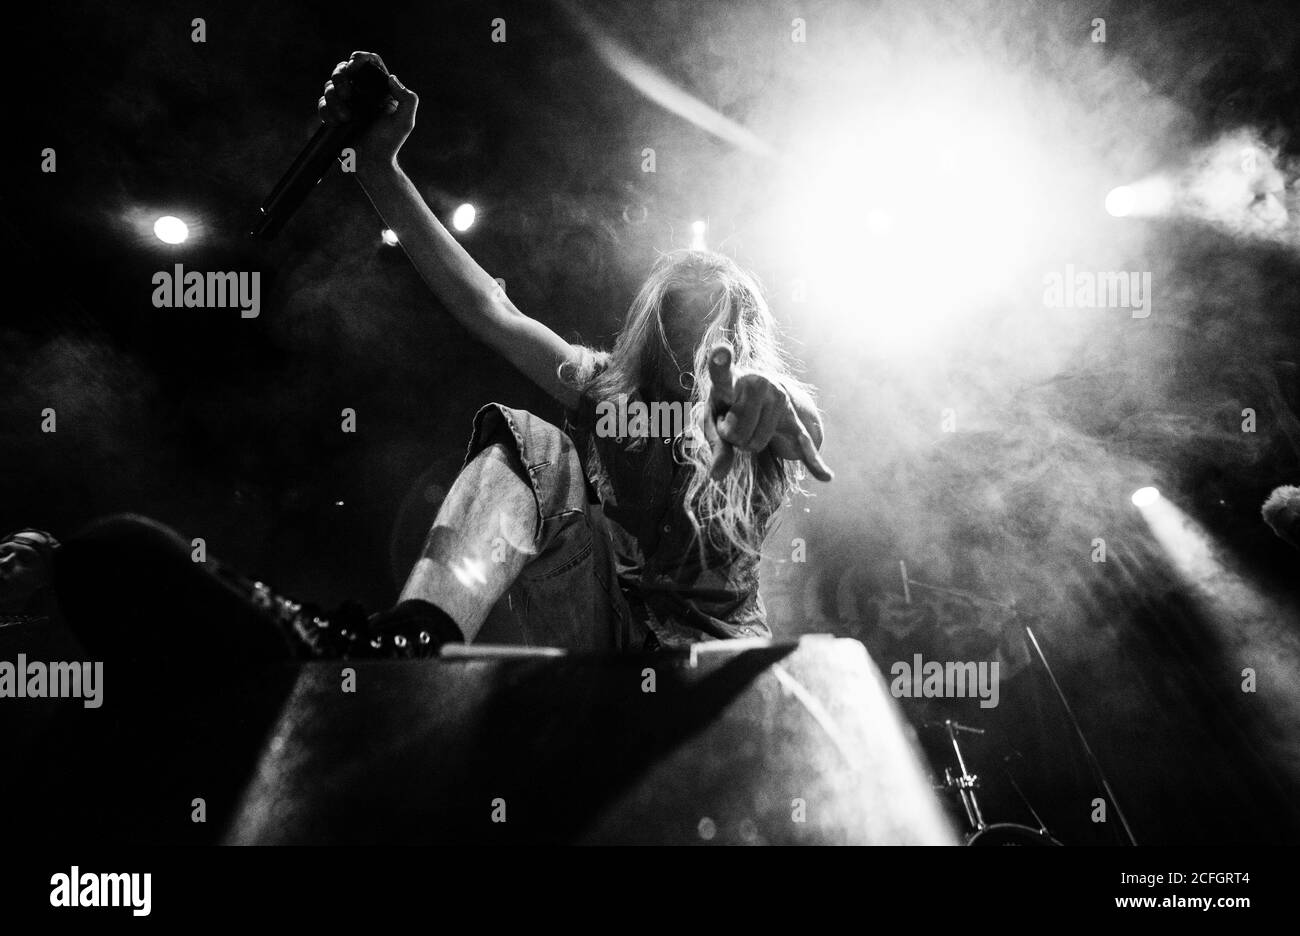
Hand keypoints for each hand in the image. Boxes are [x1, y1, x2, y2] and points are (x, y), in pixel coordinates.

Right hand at [318, 51, 416, 168]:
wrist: (371, 165)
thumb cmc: (389, 145)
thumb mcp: (405, 122)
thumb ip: (407, 99)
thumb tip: (392, 78)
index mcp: (379, 90)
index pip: (370, 64)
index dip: (360, 59)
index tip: (354, 65)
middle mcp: (362, 93)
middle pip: (343, 69)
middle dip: (340, 76)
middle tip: (346, 94)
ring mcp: (346, 103)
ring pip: (330, 85)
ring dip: (334, 99)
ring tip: (345, 119)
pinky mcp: (333, 114)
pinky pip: (322, 103)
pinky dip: (326, 111)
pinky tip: (336, 123)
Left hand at [703, 345, 833, 482]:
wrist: (762, 394)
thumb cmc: (728, 407)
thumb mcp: (713, 422)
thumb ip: (714, 446)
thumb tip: (717, 477)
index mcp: (731, 380)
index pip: (722, 373)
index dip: (720, 362)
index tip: (719, 349)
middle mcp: (758, 384)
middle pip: (736, 432)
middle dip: (731, 437)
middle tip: (732, 422)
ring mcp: (780, 400)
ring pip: (755, 444)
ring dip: (749, 444)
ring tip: (750, 424)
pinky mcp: (794, 419)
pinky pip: (804, 444)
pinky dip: (813, 461)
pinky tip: (826, 476)